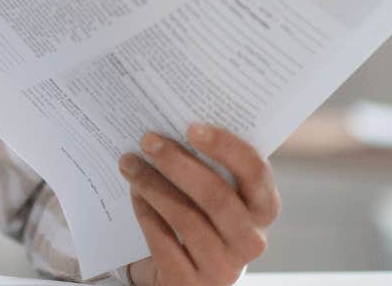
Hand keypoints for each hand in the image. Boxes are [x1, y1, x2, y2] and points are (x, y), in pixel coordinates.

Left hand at [120, 123, 280, 285]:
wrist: (179, 270)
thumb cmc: (197, 216)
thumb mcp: (210, 193)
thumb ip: (205, 163)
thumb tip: (169, 121)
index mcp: (263, 209)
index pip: (255, 173)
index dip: (226, 147)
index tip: (190, 127)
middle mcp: (251, 240)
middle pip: (217, 197)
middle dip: (178, 164)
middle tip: (148, 140)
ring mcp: (223, 267)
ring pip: (187, 219)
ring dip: (153, 185)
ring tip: (129, 163)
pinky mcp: (189, 283)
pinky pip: (163, 243)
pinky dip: (146, 213)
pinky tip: (133, 193)